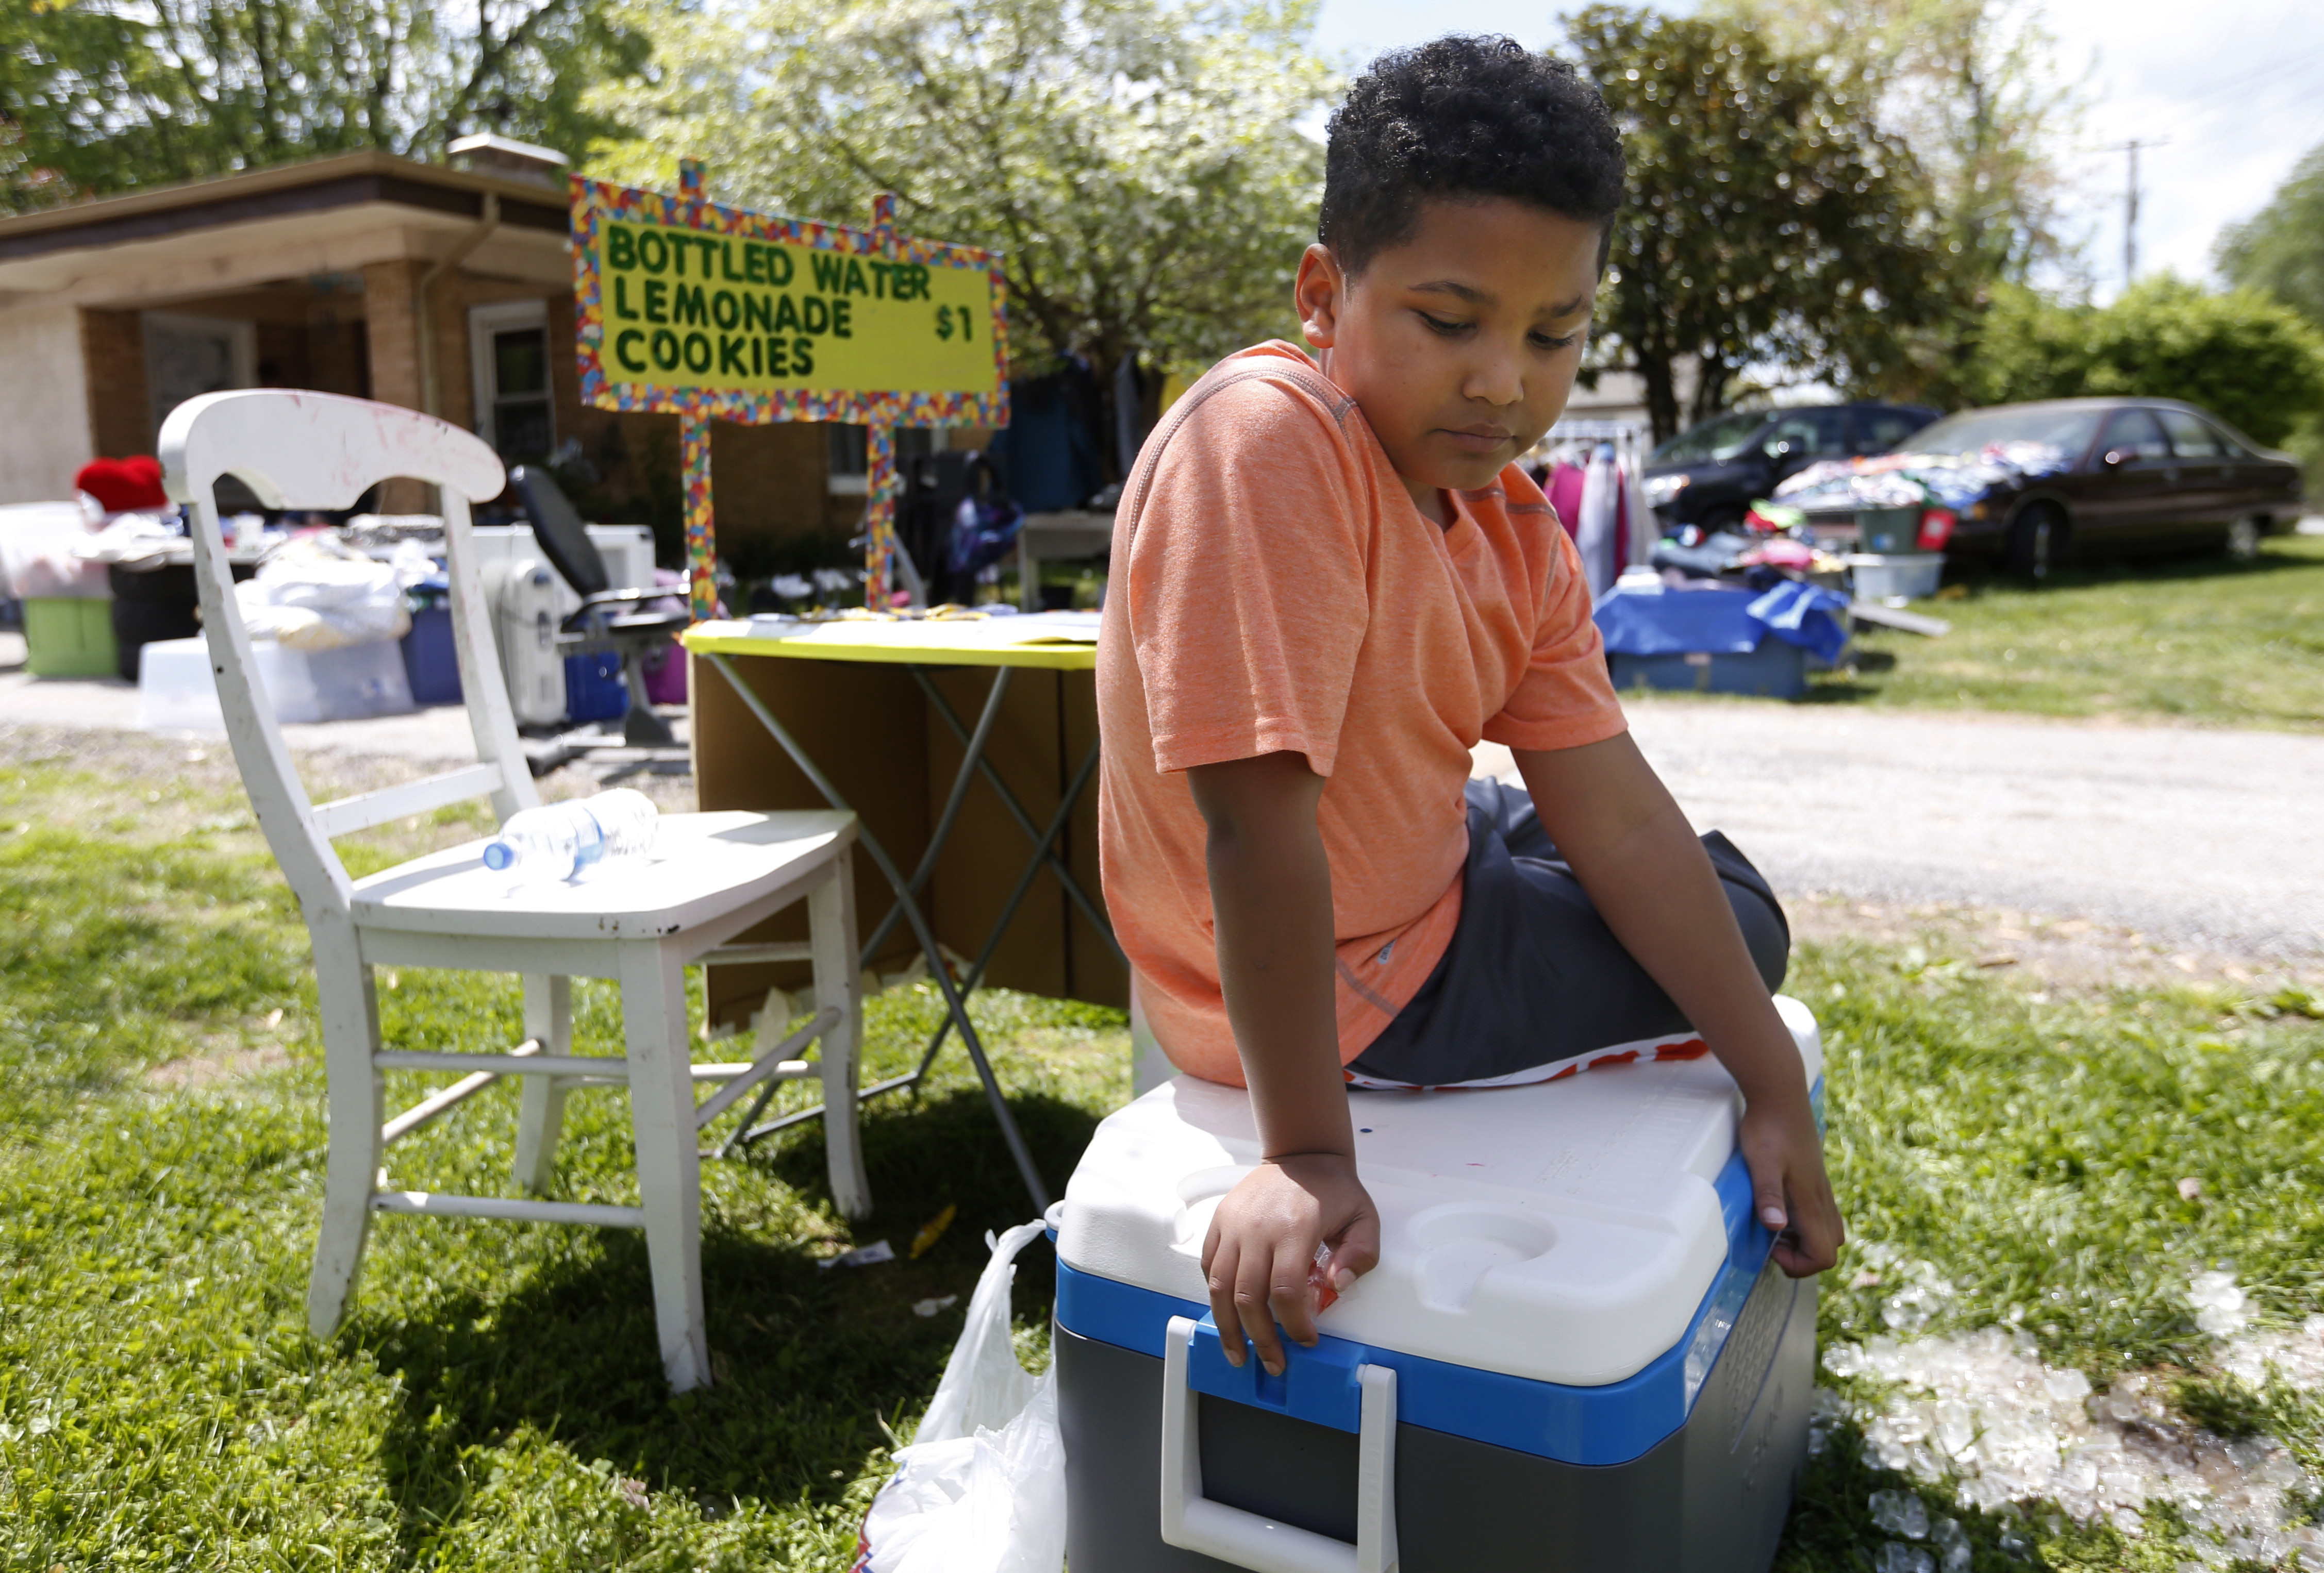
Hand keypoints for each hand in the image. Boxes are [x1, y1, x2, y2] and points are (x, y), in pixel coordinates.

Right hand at [1201, 1154, 1380, 1374]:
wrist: (1302, 1154)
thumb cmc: (1333, 1190)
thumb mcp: (1363, 1218)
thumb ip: (1360, 1254)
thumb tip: (1337, 1286)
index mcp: (1295, 1228)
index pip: (1285, 1291)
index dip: (1294, 1324)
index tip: (1306, 1340)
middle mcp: (1257, 1229)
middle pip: (1247, 1297)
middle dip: (1260, 1339)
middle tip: (1274, 1363)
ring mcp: (1234, 1225)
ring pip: (1219, 1287)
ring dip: (1227, 1327)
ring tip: (1238, 1354)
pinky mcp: (1220, 1222)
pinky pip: (1208, 1266)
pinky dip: (1215, 1294)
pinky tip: (1226, 1315)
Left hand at [1737, 1095, 1842, 1277]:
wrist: (1780, 1094)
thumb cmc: (1768, 1128)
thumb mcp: (1761, 1163)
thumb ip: (1768, 1195)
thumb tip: (1776, 1227)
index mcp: (1811, 1202)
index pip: (1823, 1255)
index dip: (1799, 1264)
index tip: (1772, 1247)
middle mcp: (1822, 1199)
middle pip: (1829, 1249)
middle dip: (1803, 1257)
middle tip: (1772, 1241)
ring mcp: (1821, 1189)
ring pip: (1829, 1231)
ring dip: (1805, 1240)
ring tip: (1775, 1225)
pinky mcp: (1815, 1179)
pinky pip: (1822, 1214)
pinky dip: (1805, 1223)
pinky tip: (1781, 1206)